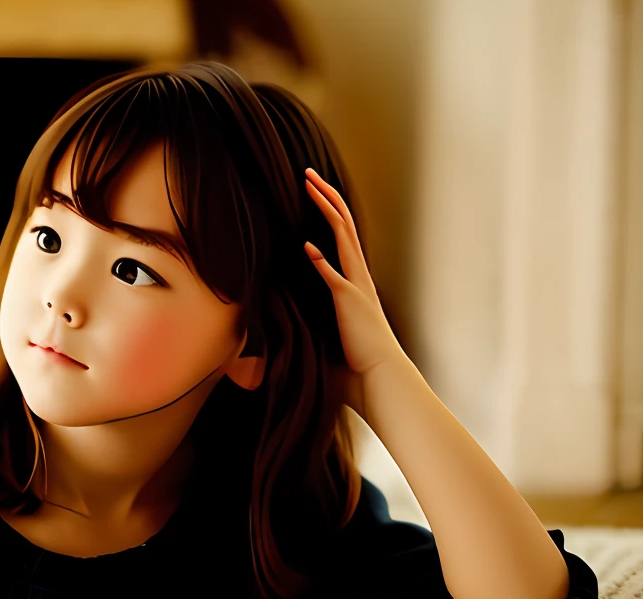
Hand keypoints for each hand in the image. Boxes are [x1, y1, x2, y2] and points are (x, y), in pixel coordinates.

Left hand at [301, 168, 407, 412]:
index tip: (313, 193)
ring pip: (343, 237)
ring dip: (327, 210)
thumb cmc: (354, 364)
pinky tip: (307, 247)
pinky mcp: (350, 303)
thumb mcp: (323, 337)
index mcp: (355, 281)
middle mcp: (359, 278)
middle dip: (327, 196)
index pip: (342, 236)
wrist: (380, 379)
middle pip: (344, 225)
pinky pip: (335, 277)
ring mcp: (356, 287)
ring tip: (311, 187)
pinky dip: (322, 261)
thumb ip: (300, 328)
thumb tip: (262, 342)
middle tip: (309, 174)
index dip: (328, 210)